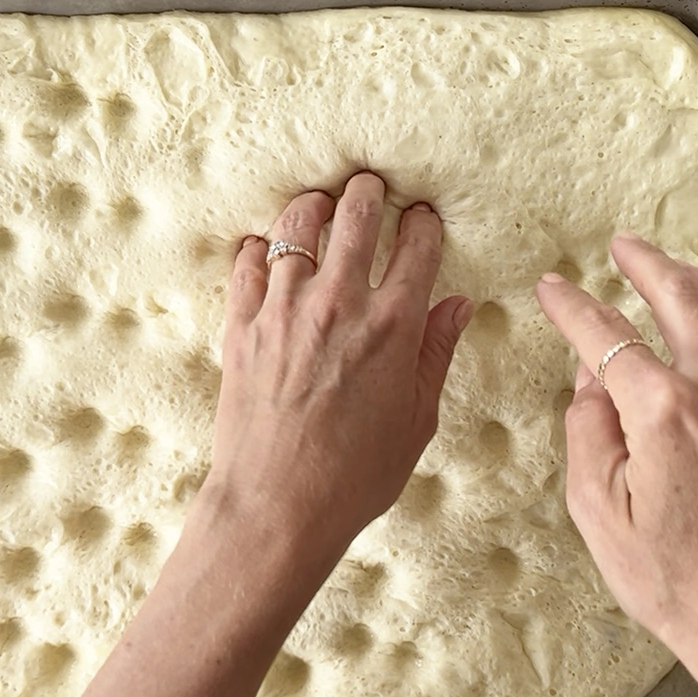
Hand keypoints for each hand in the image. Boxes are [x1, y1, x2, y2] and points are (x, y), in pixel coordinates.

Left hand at [0, 173, 472, 696]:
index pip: (417, 245)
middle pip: (356, 214)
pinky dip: (260, 248)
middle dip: (368, 192)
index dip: (424, 222)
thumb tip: (456, 304)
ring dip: (313, 206)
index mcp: (392, 327)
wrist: (276, 508)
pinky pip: (248, 264)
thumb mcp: (416, 422)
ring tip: (320, 206)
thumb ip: (436, 354)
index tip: (423, 219)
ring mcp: (284, 311)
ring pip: (296, 225)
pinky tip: (268, 249)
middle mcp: (339, 305)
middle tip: (370, 188)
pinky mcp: (241, 327)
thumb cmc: (354, 478)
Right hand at [536, 233, 697, 667]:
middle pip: (682, 300)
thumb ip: (587, 433)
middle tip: (623, 247)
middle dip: (646, 264)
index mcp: (665, 413)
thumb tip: (590, 384)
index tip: (553, 290)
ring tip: (679, 269)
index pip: (606, 335)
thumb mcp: (597, 515)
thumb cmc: (684, 586)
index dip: (571, 306)